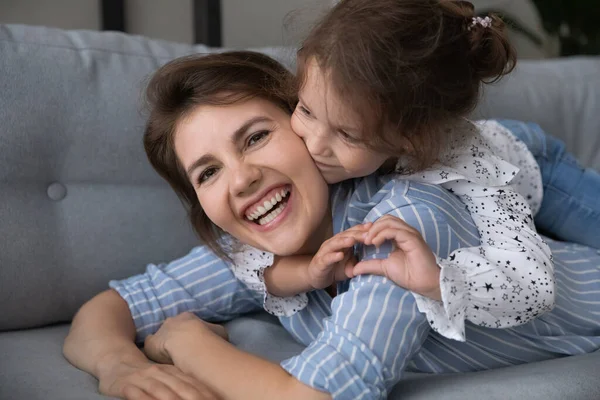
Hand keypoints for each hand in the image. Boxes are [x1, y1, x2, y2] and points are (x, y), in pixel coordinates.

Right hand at [99, 358, 220, 399]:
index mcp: (173, 372)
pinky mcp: (127, 386)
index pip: (193, 384)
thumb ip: (183, 383)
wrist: (115, 362)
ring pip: (161, 392)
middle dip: (196, 399)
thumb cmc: (146, 375)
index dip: (206, 393)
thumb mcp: (166, 376)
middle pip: (182, 388)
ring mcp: (144, 379)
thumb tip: (208, 393)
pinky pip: (137, 395)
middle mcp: (161, 374)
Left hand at [144, 313, 227, 364]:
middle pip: (172, 326)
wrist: (189, 342)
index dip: (188, 329)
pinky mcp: (151, 344)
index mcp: (187, 317)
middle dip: (175, 334)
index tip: (190, 338)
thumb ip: (215, 332)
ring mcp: (160, 331)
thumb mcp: (219, 332)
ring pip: (161, 335)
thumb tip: (218, 336)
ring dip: (164, 342)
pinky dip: (152, 349)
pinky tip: (156, 357)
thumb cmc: (206, 336)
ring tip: (169, 353)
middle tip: (179, 346)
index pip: (186, 321)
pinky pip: (149, 344)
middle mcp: (173, 321)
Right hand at [306, 223, 371, 289]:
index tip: (374, 227)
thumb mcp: (350, 263)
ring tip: (352, 240)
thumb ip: (360, 258)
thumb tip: (375, 257)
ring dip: (343, 241)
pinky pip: (327, 258)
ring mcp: (325, 252)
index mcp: (341, 241)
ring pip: (335, 244)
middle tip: (368, 234)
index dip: (362, 229)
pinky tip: (340, 255)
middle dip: (357, 234)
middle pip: (345, 235)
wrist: (316, 277)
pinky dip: (333, 256)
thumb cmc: (335, 268)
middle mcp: (333, 243)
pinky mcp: (320, 262)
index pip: (353, 232)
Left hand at [352, 215, 441, 299]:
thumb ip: (370, 265)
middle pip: (386, 219)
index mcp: (400, 236)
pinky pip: (394, 230)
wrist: (424, 283)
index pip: (384, 224)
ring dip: (375, 229)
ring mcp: (410, 233)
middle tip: (363, 240)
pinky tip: (375, 243)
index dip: (371, 229)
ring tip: (368, 241)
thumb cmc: (409, 275)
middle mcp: (406, 232)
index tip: (361, 241)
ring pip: (389, 221)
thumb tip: (354, 269)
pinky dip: (382, 234)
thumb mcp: (384, 268)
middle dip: (372, 227)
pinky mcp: (412, 238)